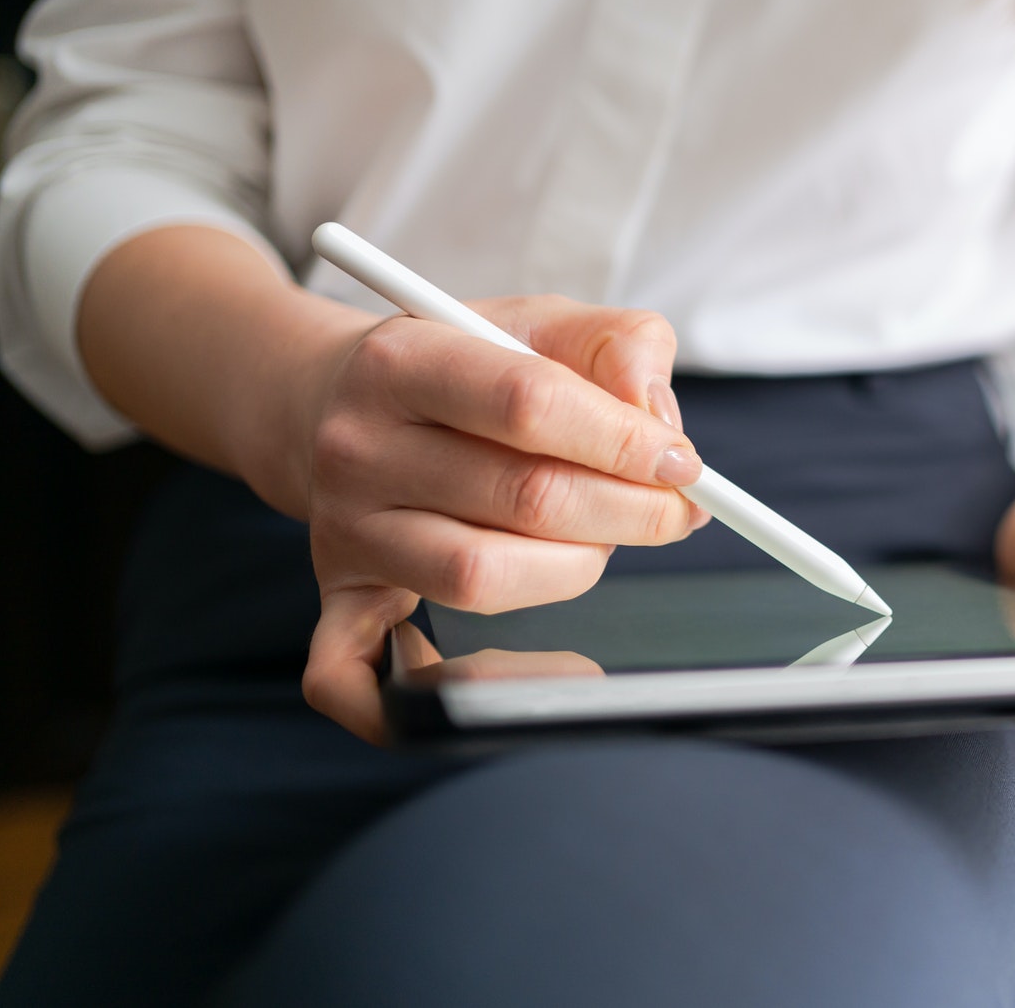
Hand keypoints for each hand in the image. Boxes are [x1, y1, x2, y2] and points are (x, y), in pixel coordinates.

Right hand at [293, 296, 707, 742]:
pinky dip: (417, 693)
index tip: (681, 462)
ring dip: (577, 567)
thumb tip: (659, 422)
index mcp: (404, 360)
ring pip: (482, 578)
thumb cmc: (463, 364)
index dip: (625, 440)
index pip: (531, 403)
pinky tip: (495, 674)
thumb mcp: (542, 322)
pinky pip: (352, 672)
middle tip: (673, 508)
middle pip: (524, 497)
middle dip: (630, 509)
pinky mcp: (339, 595)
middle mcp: (360, 448)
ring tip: (600, 538)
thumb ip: (621, 346)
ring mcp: (344, 530)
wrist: (333, 400)